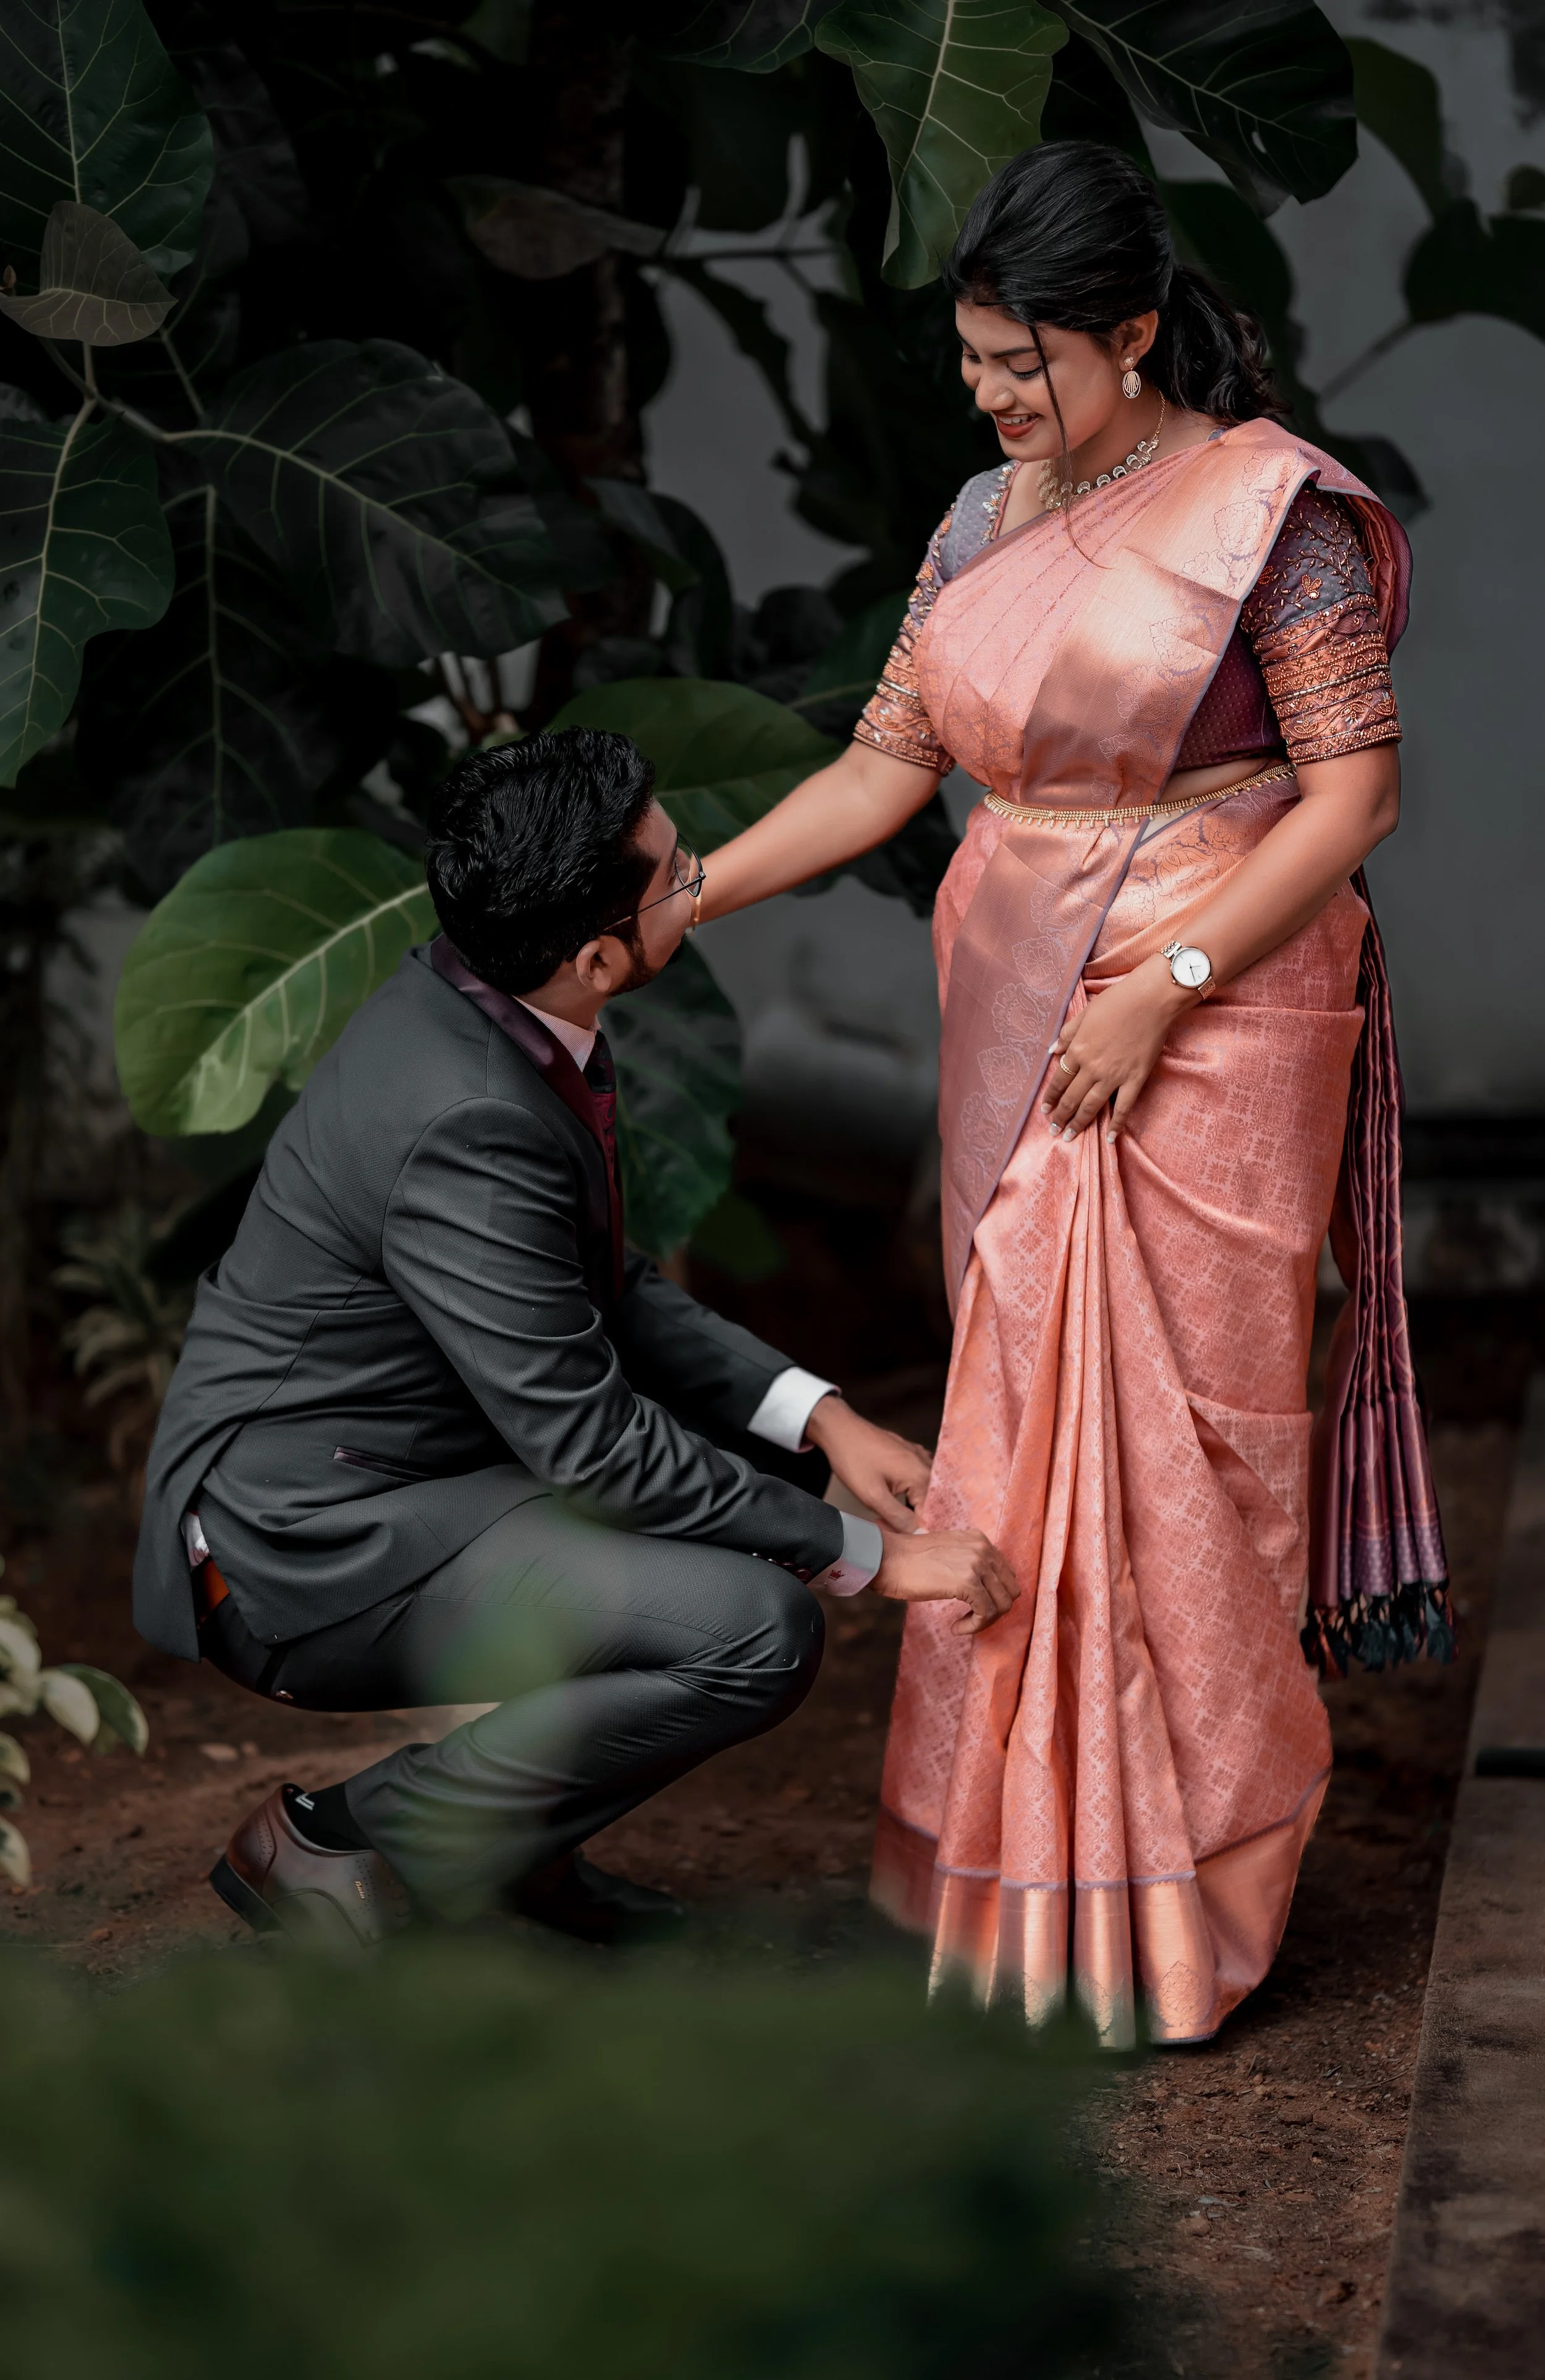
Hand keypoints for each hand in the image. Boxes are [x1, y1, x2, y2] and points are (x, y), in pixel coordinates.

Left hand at [804, 1395, 931, 1529]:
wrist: (839, 1429)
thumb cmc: (853, 1459)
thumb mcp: (873, 1496)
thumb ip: (898, 1518)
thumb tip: (916, 1532)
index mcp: (922, 1476)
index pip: (931, 1514)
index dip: (916, 1529)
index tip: (896, 1534)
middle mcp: (926, 1465)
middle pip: (929, 1502)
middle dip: (913, 1518)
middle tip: (888, 1523)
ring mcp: (919, 1456)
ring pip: (923, 1491)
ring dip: (910, 1505)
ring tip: (887, 1510)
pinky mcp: (910, 1453)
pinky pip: (917, 1478)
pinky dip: (908, 1491)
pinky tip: (893, 1495)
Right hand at [871, 1527, 1017, 1635]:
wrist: (886, 1559)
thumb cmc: (908, 1561)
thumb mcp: (947, 1552)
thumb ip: (968, 1561)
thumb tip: (983, 1587)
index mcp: (979, 1540)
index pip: (1007, 1575)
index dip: (994, 1596)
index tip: (974, 1607)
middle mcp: (983, 1549)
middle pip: (1010, 1590)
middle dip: (995, 1610)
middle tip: (972, 1619)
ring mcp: (976, 1564)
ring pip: (1002, 1604)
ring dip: (984, 1621)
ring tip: (963, 1625)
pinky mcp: (967, 1583)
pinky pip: (986, 1613)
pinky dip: (974, 1626)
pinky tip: (956, 1628)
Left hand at [1042, 955, 1196, 1140]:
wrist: (1151, 1000)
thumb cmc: (1117, 1001)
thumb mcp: (1085, 1013)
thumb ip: (1067, 1034)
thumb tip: (1052, 1051)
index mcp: (1078, 1050)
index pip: (1059, 1079)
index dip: (1050, 1096)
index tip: (1044, 1109)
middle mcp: (1092, 1067)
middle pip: (1072, 1097)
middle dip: (1060, 1115)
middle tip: (1053, 1129)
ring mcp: (1114, 1076)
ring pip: (1091, 1106)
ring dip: (1078, 1123)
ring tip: (1068, 1137)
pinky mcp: (1135, 1080)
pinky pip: (1123, 1107)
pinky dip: (1116, 1124)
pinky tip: (1109, 1138)